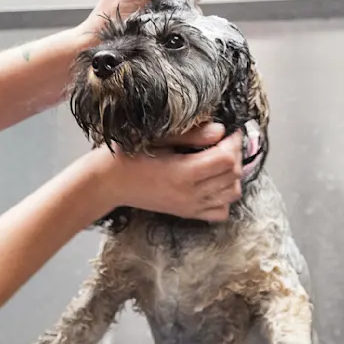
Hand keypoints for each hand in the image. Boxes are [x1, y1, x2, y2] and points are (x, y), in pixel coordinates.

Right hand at [91, 123, 242, 221]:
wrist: (109, 182)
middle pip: (233, 176)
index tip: (229, 130)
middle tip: (224, 141)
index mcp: (183, 173)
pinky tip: (213, 181)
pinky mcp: (187, 213)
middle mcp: (190, 194)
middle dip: (235, 155)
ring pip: (231, 194)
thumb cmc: (128, 156)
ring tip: (220, 159)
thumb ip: (191, 135)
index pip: (226, 159)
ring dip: (232, 176)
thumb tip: (220, 131)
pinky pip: (220, 211)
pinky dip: (224, 197)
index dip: (233, 142)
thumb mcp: (158, 138)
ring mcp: (190, 206)